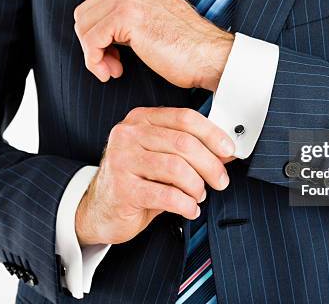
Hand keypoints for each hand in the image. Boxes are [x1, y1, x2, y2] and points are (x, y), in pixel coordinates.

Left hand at [73, 0, 233, 90]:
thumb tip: (102, 32)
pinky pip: (91, 39)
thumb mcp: (155, 20)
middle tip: (111, 65)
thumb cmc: (189, 47)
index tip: (112, 56)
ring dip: (93, 54)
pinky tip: (112, 72)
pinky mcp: (126, 16)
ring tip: (112, 70)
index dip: (97, 34)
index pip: (96, 4)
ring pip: (84, 26)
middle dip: (92, 43)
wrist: (211, 56)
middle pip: (85, 13)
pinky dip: (94, 60)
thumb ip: (130, 16)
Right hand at [75, 107, 234, 245]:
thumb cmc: (136, 181)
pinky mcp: (122, 189)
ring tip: (199, 195)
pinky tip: (189, 209)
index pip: (185, 118)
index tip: (229, 150)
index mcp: (141, 119)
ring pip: (177, 168)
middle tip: (221, 181)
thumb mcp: (162, 158)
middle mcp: (128, 134)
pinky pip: (167, 195)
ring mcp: (122, 160)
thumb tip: (226, 152)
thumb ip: (191, 151)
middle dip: (210, 165)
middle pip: (184, 143)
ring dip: (197, 186)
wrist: (99, 210)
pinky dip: (186, 204)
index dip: (212, 134)